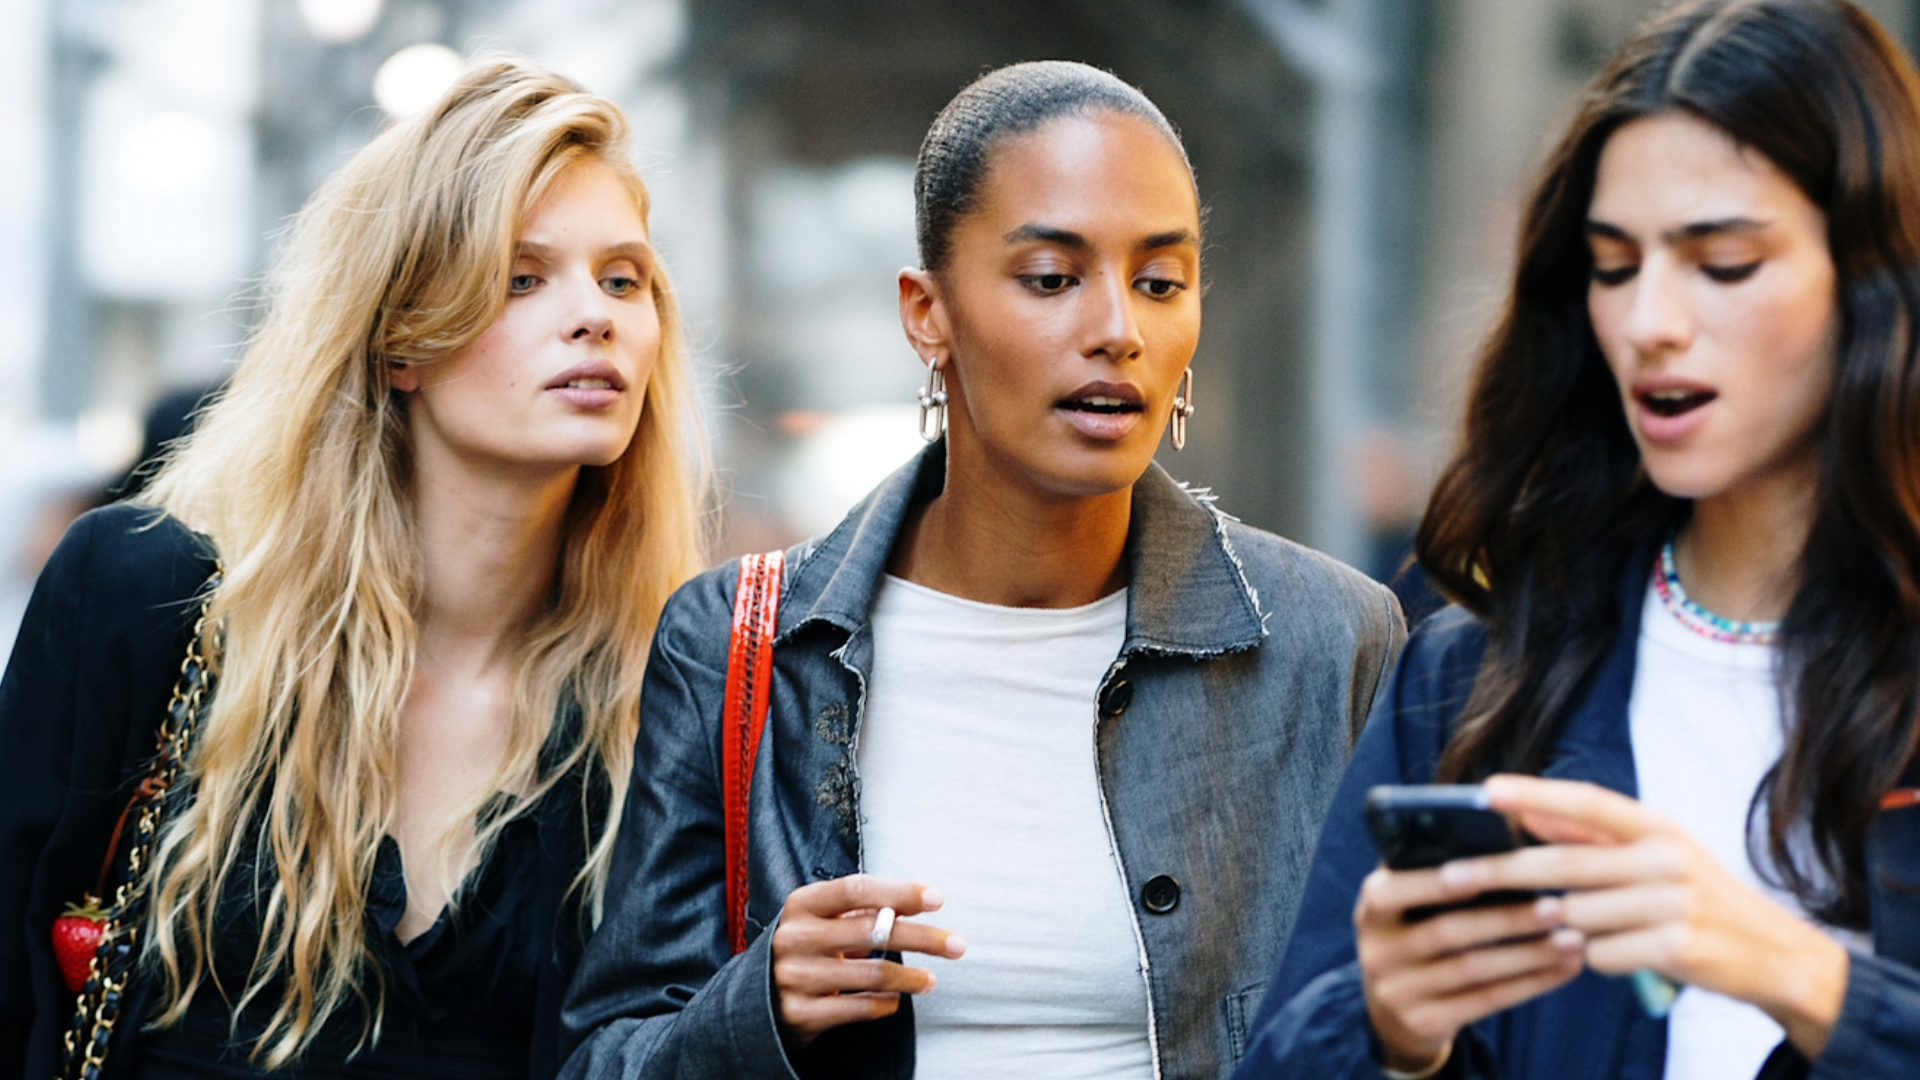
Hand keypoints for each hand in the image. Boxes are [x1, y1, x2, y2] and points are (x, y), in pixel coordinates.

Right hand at [771, 874, 965, 1045]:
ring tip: (931, 980)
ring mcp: (794, 976)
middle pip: (873, 931)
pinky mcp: (800, 1013)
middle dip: (923, 938)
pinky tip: (897, 1000)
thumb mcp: (822, 921)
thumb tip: (917, 901)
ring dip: (911, 978)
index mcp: (801, 904)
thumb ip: (861, 909)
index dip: (900, 892)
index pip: (857, 889)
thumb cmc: (805, 949)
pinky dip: (886, 1004)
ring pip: (872, 974)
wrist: (755, 1000)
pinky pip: (858, 1008)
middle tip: (957, 945)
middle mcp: (795, 937)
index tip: (937, 898)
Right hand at [1355, 861, 1583, 1071]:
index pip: (1393, 891)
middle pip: (1446, 932)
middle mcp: (1377, 950)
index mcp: (1372, 909)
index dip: (1435, 882)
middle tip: (1556, 907)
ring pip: (1473, 970)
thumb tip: (1497, 831)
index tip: (1484, 871)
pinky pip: (1487, 1001)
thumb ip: (1433, 869)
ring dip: (1529, 954)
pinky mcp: (1426, 1022)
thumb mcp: (1408, 901)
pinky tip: (1565, 967)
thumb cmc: (1416, 930)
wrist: (1393, 1006)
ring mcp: (1398, 991)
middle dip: (1505, 919)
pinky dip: (1532, 983)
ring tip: (1573, 939)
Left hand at [1463, 775, 1848, 1057]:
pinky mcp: (1676, 949)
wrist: (1773, 954)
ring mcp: (1674, 904)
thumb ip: (1594, 836)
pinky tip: (1623, 952)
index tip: (1485, 791)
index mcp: (1659, 828)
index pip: (1589, 802)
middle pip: (1565, 864)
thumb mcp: (1657, 854)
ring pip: (1576, 916)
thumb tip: (1531, 816)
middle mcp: (1669, 859)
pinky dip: (1596, 956)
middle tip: (1451, 876)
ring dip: (1566, 927)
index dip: (1536, 795)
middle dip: (1501, 870)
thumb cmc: (1697, 898)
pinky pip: (1599, 954)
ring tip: (1594, 927)